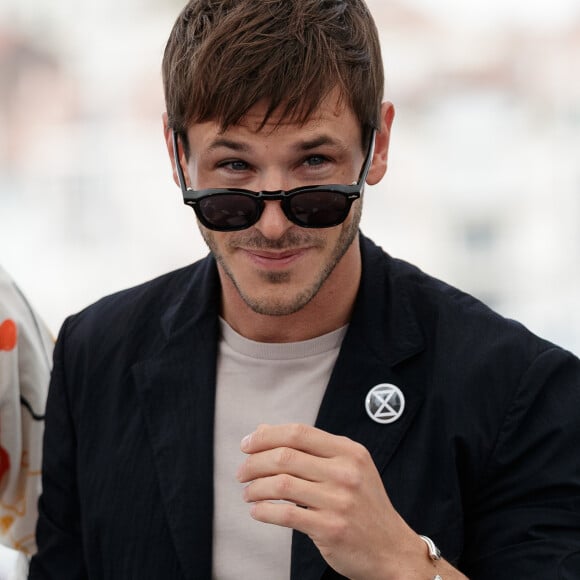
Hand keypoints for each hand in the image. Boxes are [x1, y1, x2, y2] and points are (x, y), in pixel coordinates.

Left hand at [237, 423, 428, 579]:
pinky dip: (263, 511)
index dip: (266, 435)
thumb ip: (309, 448)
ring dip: (255, 487)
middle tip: (242, 472)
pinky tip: (257, 511)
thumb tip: (263, 431)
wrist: (391, 549)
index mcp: (349, 451)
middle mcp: (345, 472)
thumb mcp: (347, 467)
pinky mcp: (330, 528)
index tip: (247, 444)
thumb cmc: (364, 504)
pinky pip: (285, 514)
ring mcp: (339, 500)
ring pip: (281, 484)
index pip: (299, 432)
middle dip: (254, 462)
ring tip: (247, 493)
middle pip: (285, 456)